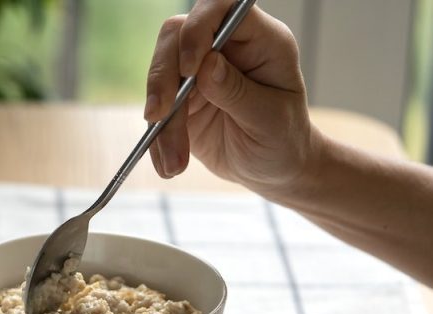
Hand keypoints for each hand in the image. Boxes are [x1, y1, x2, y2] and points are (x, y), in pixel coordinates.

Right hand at [145, 0, 316, 194]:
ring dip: (161, 122)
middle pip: (175, 38)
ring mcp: (198, 73)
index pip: (221, 9)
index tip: (189, 68)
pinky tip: (169, 164)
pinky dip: (157, 140)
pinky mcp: (180, 100)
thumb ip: (238, 91)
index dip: (198, 29)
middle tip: (159, 116)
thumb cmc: (284, 140)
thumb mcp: (270, 120)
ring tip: (175, 164)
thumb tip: (206, 66)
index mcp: (259, 40)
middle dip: (163, 78)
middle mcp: (224, 49)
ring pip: (160, 77)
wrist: (273, 169)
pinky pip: (157, 111)